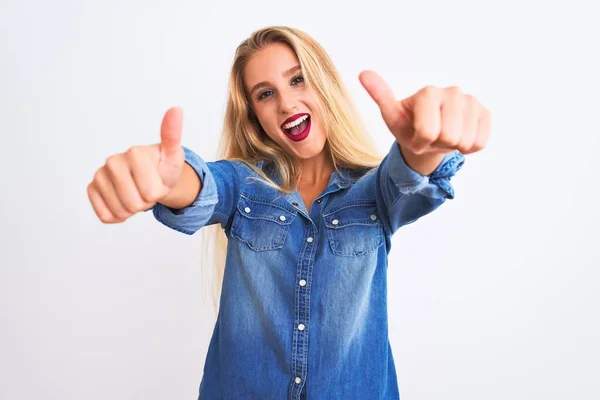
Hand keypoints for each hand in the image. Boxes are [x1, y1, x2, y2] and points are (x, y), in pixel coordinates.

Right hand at [87, 107, 184, 222]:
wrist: (153, 177)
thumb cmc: (163, 168)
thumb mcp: (174, 155)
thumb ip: (173, 135)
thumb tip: (176, 109)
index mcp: (134, 153)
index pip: (151, 193)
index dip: (158, 193)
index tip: (158, 180)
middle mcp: (112, 161)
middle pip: (134, 204)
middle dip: (146, 202)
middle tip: (148, 188)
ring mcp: (99, 174)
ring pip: (120, 211)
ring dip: (133, 210)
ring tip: (137, 193)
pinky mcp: (92, 188)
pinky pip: (106, 216)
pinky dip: (118, 216)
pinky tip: (124, 200)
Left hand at [359, 70, 490, 155]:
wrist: (428, 133)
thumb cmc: (408, 125)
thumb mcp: (392, 115)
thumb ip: (380, 96)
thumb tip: (363, 73)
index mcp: (428, 92)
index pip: (428, 131)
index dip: (420, 142)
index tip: (415, 136)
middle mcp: (453, 91)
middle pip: (449, 136)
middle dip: (437, 144)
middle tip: (430, 136)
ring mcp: (471, 101)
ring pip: (466, 141)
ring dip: (452, 147)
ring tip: (443, 135)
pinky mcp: (485, 113)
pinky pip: (480, 143)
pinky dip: (468, 148)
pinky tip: (458, 136)